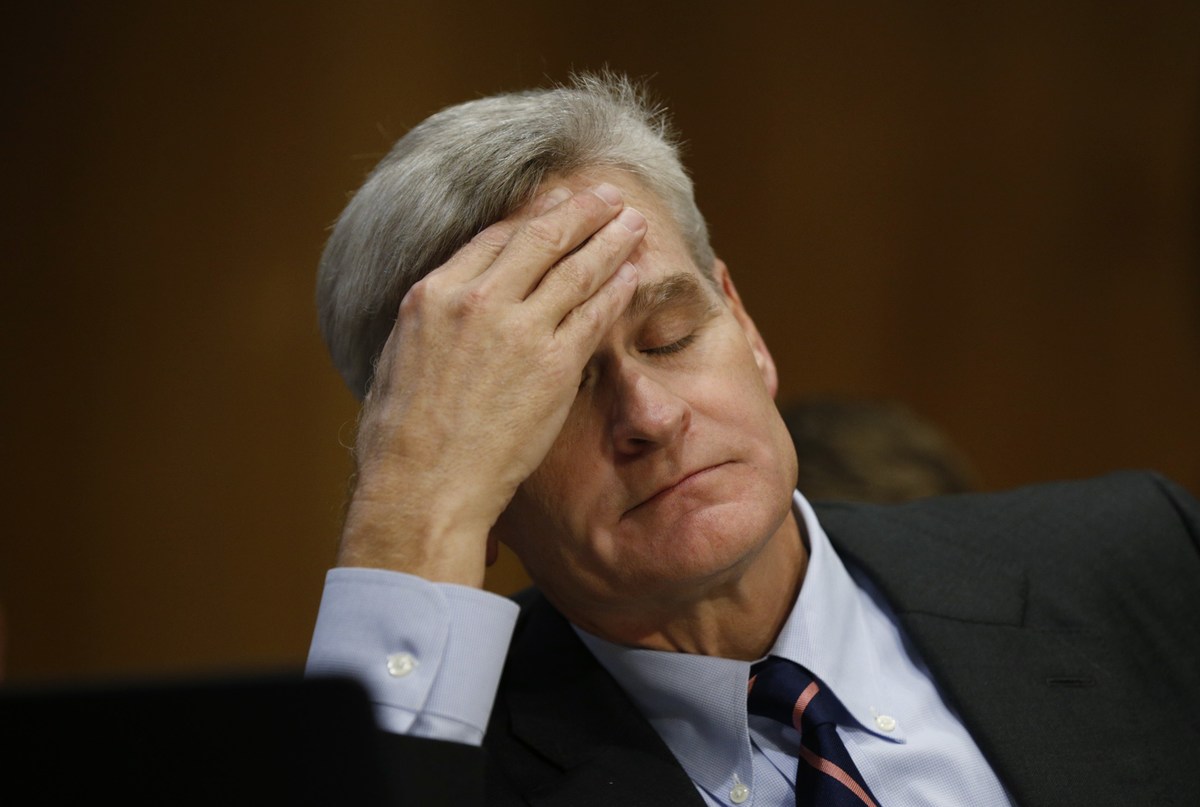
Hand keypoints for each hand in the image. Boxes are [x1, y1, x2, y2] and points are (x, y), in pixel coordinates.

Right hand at [337, 183, 644, 585]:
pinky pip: (595, 314)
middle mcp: (477, 301)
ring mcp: (519, 330)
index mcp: (433, 295)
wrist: (423, 484)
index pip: (494, 239)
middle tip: (608, 197)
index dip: (532, 218)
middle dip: (580, 212)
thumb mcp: (397, 359)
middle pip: (541, 238)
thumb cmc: (399, 436)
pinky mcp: (553, 364)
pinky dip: (617, 288)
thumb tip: (448, 310)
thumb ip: (432, 323)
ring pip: (577, 268)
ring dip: (610, 240)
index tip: (554, 207)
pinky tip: (633, 273)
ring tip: (633, 222)